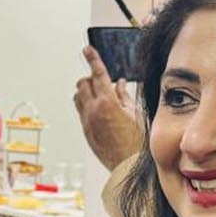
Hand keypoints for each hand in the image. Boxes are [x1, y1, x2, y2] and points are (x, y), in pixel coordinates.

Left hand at [74, 46, 143, 170]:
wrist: (128, 167)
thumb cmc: (138, 143)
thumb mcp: (136, 114)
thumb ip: (125, 95)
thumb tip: (120, 83)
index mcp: (107, 103)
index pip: (97, 73)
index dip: (93, 58)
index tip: (88, 49)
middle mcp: (93, 111)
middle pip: (83, 83)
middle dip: (91, 77)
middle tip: (103, 79)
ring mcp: (87, 122)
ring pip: (78, 97)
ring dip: (86, 91)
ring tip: (100, 93)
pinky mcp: (86, 132)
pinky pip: (81, 111)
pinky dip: (87, 104)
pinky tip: (100, 109)